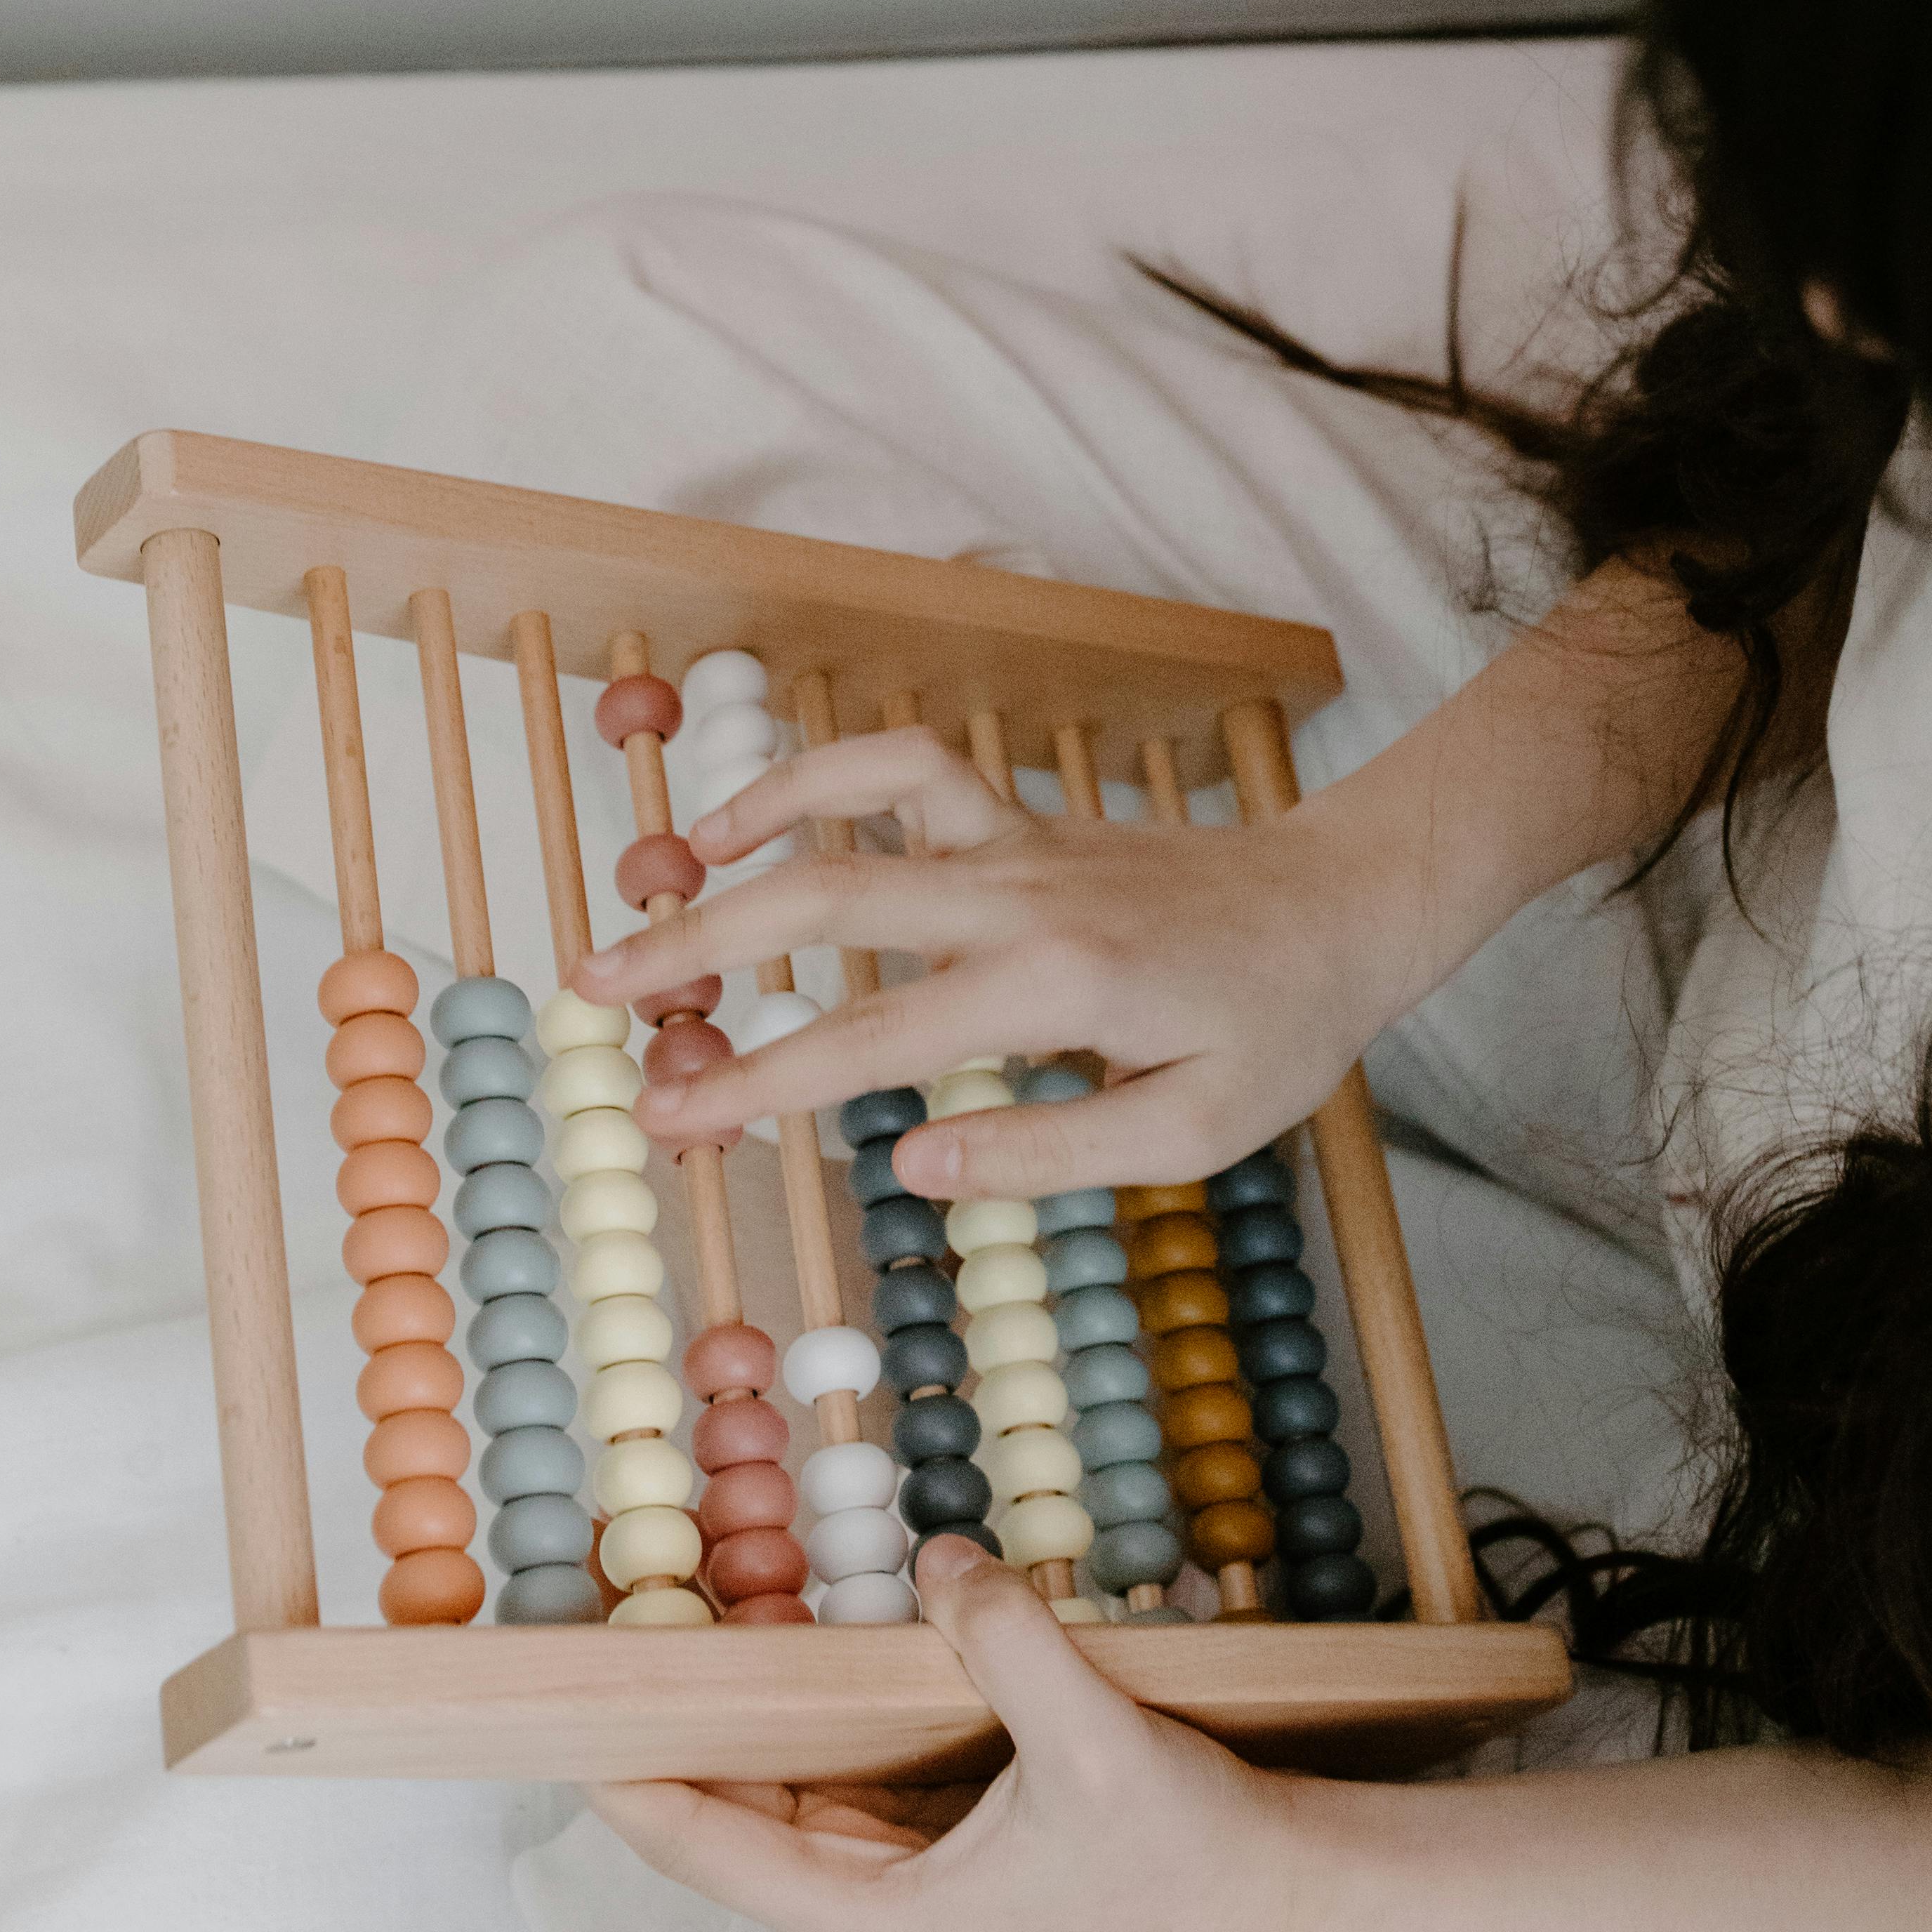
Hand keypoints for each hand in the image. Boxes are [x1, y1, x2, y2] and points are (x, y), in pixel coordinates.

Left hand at [584, 1538, 1315, 1931]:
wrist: (1264, 1882)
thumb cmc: (1174, 1844)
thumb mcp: (1091, 1743)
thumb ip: (1008, 1645)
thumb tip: (936, 1558)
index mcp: (867, 1918)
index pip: (697, 1838)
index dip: (618, 1760)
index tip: (552, 1680)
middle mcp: (859, 1900)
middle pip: (715, 1802)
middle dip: (658, 1709)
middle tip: (591, 1596)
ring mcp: (890, 1860)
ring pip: (767, 1769)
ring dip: (721, 1691)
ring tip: (648, 1589)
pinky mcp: (927, 1820)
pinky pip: (827, 1746)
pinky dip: (794, 1685)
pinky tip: (763, 1608)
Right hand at [617, 722, 1414, 1200]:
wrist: (1339, 905)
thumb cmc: (1273, 1031)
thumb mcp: (1191, 1135)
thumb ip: (1047, 1154)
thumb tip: (909, 1161)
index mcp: (1055, 986)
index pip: (871, 1037)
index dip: (761, 1083)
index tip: (671, 1118)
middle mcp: (1017, 893)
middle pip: (826, 900)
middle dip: (698, 946)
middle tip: (592, 991)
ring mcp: (1012, 839)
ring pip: (853, 808)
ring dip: (740, 839)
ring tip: (648, 887)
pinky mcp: (1014, 818)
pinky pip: (900, 770)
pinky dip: (816, 775)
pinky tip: (751, 822)